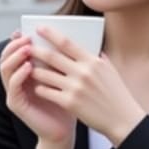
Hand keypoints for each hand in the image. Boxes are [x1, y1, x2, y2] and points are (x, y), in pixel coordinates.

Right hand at [0, 33, 76, 144]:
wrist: (64, 130)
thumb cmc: (67, 102)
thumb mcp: (63, 76)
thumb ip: (59, 58)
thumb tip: (68, 35)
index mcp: (24, 73)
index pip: (14, 51)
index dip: (16, 40)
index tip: (25, 29)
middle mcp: (15, 81)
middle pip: (5, 57)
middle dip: (14, 45)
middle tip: (27, 37)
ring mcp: (14, 93)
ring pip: (5, 69)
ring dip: (15, 57)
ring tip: (27, 48)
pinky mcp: (16, 105)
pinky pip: (12, 86)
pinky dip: (19, 75)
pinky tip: (29, 67)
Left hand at [28, 27, 144, 144]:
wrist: (123, 120)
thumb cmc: (116, 95)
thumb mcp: (110, 71)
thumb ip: (97, 58)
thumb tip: (88, 47)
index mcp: (92, 61)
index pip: (67, 43)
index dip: (50, 34)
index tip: (39, 28)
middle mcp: (83, 72)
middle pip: (52, 57)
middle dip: (36, 51)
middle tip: (25, 47)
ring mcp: (75, 88)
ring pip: (46, 75)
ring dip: (34, 71)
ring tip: (27, 69)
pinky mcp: (69, 103)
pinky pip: (47, 92)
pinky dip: (40, 88)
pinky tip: (37, 87)